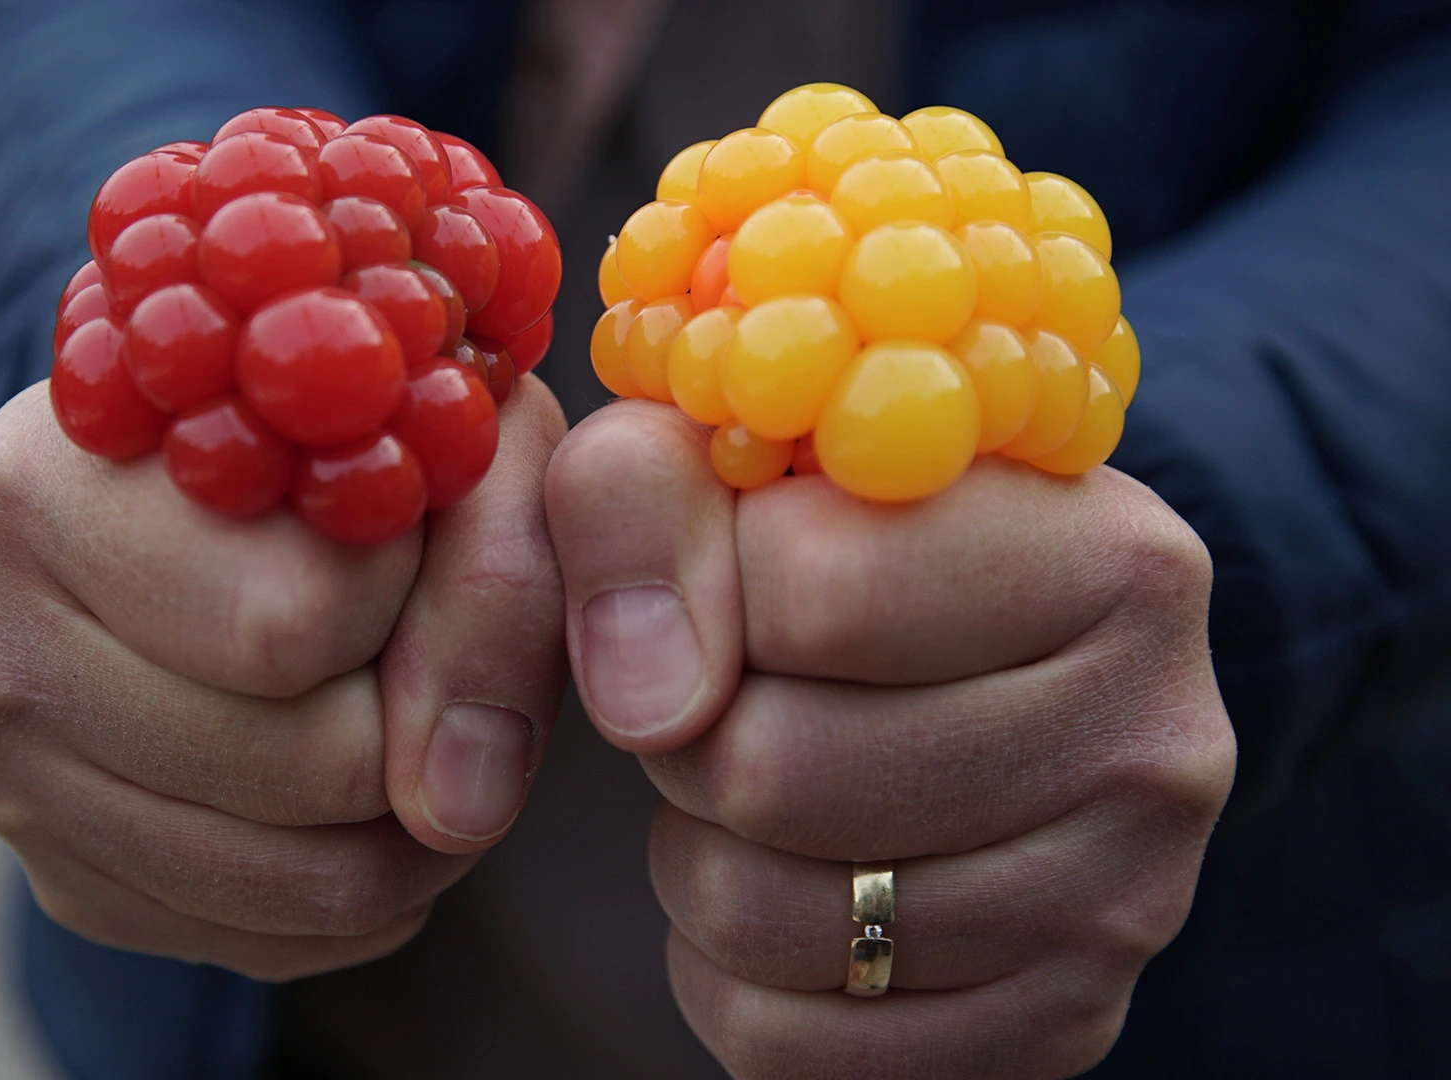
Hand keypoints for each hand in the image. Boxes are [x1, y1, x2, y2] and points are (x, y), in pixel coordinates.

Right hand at [0, 377, 567, 979]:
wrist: (208, 481)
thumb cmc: (330, 430)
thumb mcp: (441, 430)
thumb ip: (491, 576)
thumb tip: (458, 804)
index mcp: (34, 489)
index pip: (291, 621)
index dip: (407, 590)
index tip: (398, 531)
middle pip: (312, 768)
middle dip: (423, 715)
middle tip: (429, 636)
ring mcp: (8, 787)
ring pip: (308, 882)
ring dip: (420, 820)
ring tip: (426, 714)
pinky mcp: (65, 885)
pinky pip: (281, 942)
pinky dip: (370, 881)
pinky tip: (363, 780)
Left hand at [545, 401, 1234, 1078]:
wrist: (976, 663)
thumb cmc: (838, 540)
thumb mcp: (735, 456)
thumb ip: (645, 496)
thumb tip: (650, 696)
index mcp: (1116, 559)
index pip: (814, 593)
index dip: (709, 585)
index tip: (739, 574)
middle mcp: (1154, 742)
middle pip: (776, 771)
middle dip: (692, 730)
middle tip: (728, 692)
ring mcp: (1120, 910)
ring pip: (765, 918)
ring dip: (699, 848)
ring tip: (755, 780)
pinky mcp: (1052, 1033)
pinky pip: (779, 1042)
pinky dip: (726, 969)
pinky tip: (782, 882)